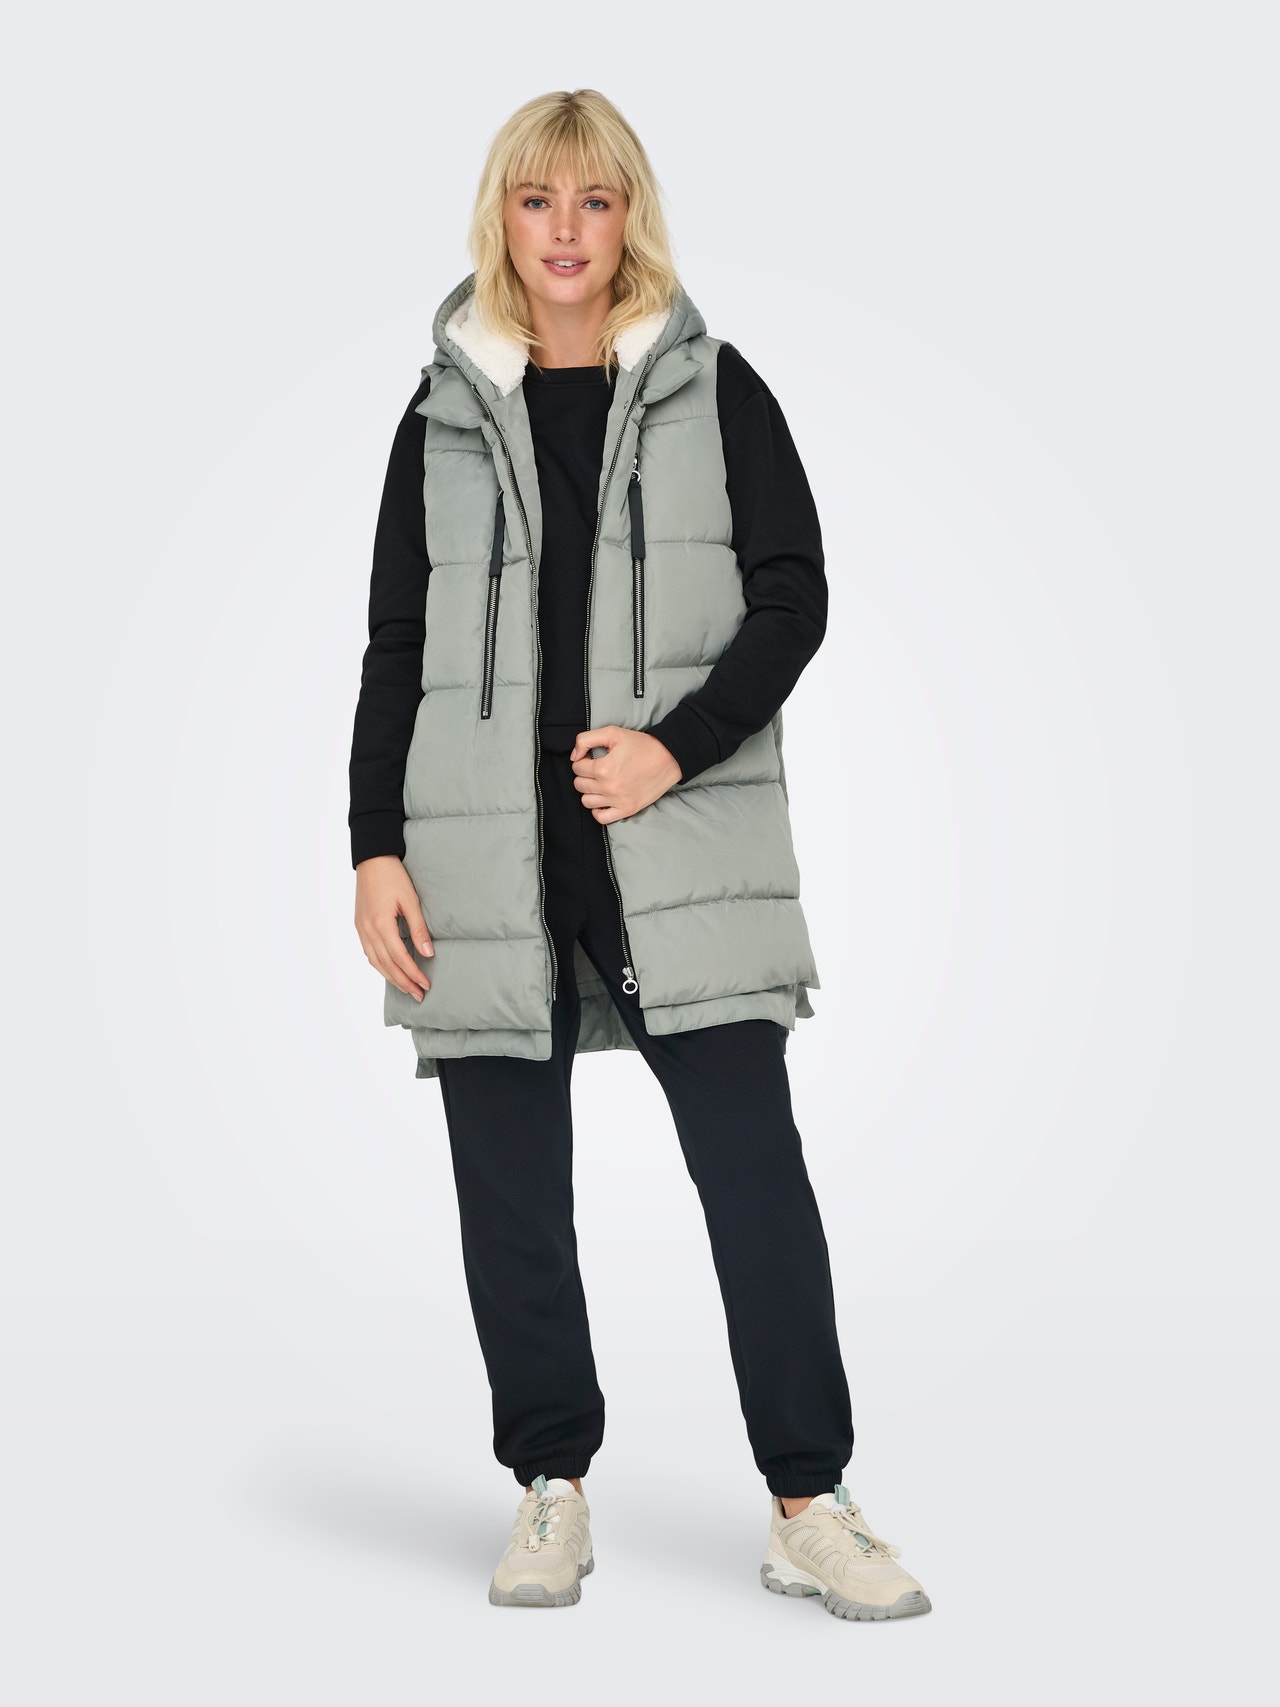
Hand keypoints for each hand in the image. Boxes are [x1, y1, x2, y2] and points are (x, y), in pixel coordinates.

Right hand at [354, 855, 433, 1001]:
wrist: (372, 859)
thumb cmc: (393, 876)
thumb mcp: (411, 901)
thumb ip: (419, 929)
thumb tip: (427, 954)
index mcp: (381, 925)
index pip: (399, 958)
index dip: (413, 974)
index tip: (425, 985)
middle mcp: (367, 930)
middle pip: (386, 965)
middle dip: (403, 982)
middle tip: (418, 995)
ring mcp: (361, 929)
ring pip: (375, 962)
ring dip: (391, 977)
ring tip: (406, 988)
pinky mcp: (359, 925)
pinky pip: (369, 952)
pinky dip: (380, 965)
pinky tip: (390, 971)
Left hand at [569, 725, 681, 822]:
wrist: (669, 758)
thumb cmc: (642, 745)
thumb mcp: (613, 733)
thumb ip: (586, 740)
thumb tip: (574, 756)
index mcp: (603, 768)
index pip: (577, 768)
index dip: (583, 761)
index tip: (593, 759)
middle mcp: (608, 787)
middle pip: (579, 785)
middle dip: (585, 775)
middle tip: (597, 769)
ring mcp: (618, 801)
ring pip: (586, 801)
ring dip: (590, 791)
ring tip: (601, 783)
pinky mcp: (627, 810)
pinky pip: (601, 818)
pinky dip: (598, 810)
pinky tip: (603, 799)